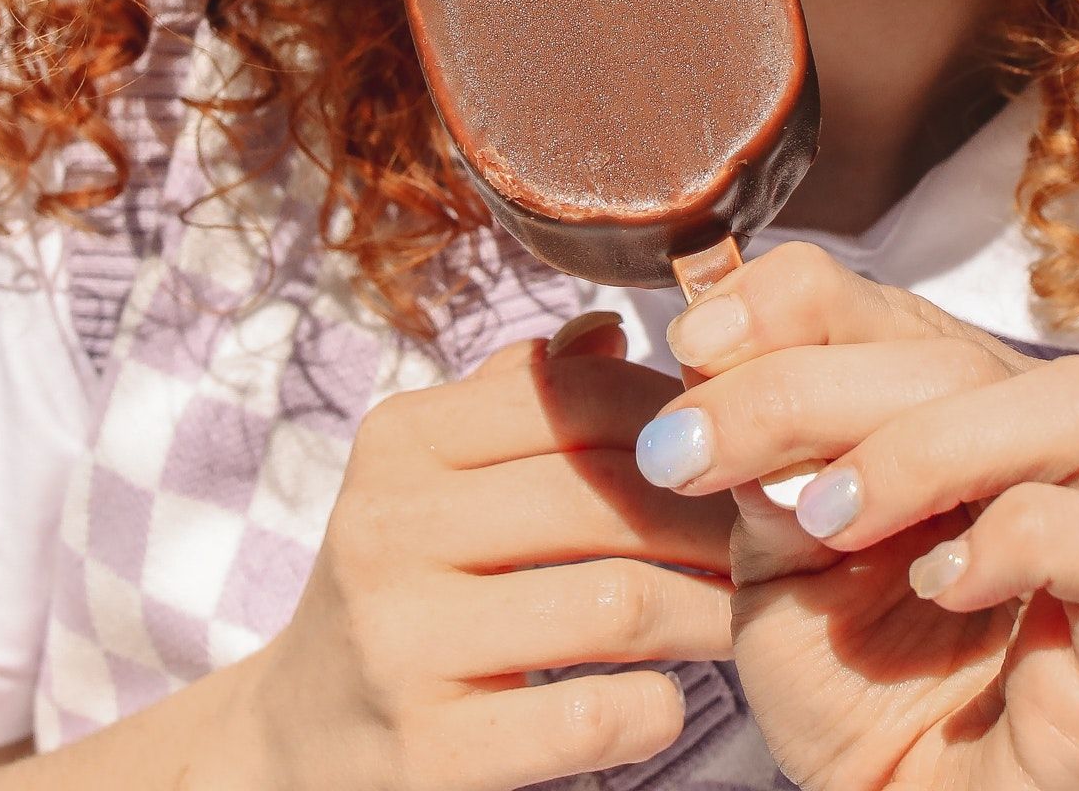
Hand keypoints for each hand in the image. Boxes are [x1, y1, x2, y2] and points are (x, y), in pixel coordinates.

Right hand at [225, 314, 735, 790]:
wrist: (302, 738)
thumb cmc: (404, 587)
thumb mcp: (432, 479)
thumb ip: (518, 403)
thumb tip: (609, 329)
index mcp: (402, 442)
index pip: (578, 397)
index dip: (685, 417)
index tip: (744, 449)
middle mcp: (390, 529)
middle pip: (608, 498)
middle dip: (715, 520)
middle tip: (776, 539)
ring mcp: (403, 643)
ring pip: (618, 603)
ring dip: (708, 612)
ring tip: (745, 615)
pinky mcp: (429, 749)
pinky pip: (592, 718)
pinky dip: (653, 709)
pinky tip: (663, 700)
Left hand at [633, 246, 1078, 790]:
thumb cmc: (858, 706)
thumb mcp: (777, 573)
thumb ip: (765, 472)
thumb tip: (726, 370)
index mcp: (967, 417)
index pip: (893, 308)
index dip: (788, 304)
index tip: (689, 349)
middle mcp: (1058, 457)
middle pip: (965, 351)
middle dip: (811, 386)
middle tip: (702, 450)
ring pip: (1076, 407)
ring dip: (929, 446)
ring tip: (830, 516)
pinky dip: (1016, 543)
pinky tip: (938, 584)